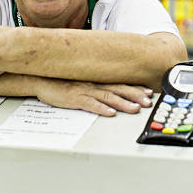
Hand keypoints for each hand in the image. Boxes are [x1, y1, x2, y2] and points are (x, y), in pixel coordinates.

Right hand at [35, 79, 153, 115]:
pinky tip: (110, 113)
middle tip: (147, 102)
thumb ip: (97, 86)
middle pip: (119, 89)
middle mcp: (95, 84)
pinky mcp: (75, 98)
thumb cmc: (64, 82)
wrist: (43, 79)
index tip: (149, 93)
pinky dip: (101, 108)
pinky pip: (90, 104)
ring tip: (134, 109)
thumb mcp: (84, 82)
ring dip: (123, 103)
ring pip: (108, 97)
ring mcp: (85, 90)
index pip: (121, 84)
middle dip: (135, 96)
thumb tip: (112, 93)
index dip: (136, 88)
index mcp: (98, 81)